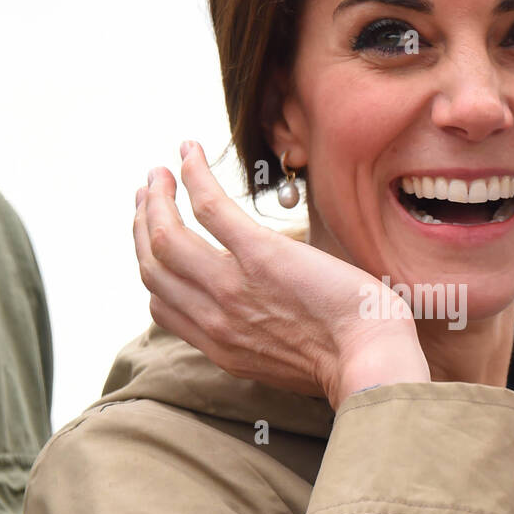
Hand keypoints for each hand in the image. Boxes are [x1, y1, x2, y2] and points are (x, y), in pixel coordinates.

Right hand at [133, 142, 429, 410]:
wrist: (371, 359)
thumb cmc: (349, 358)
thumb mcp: (286, 362)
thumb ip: (260, 338)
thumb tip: (262, 311)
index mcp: (222, 347)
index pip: (161, 306)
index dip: (150, 268)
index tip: (154, 241)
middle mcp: (216, 318)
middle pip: (153, 267)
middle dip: (142, 226)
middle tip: (147, 195)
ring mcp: (233, 286)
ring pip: (167, 237)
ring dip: (156, 199)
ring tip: (159, 173)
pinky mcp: (261, 255)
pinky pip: (210, 208)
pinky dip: (193, 175)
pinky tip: (189, 152)